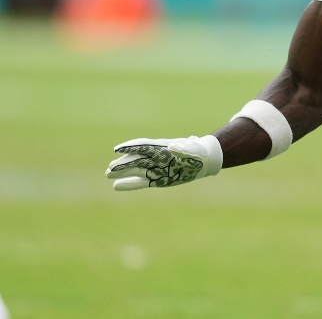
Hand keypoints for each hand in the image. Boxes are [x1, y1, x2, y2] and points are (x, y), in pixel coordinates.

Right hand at [105, 135, 222, 190]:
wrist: (203, 159)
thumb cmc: (197, 152)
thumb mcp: (193, 150)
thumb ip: (183, 149)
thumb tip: (172, 147)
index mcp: (162, 147)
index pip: (143, 146)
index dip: (131, 147)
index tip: (118, 149)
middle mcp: (155, 157)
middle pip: (135, 159)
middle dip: (122, 164)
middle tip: (109, 169)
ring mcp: (155, 168)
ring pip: (134, 170)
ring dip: (122, 172)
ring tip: (108, 174)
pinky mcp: (157, 179)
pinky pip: (140, 182)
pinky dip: (129, 184)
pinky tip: (116, 186)